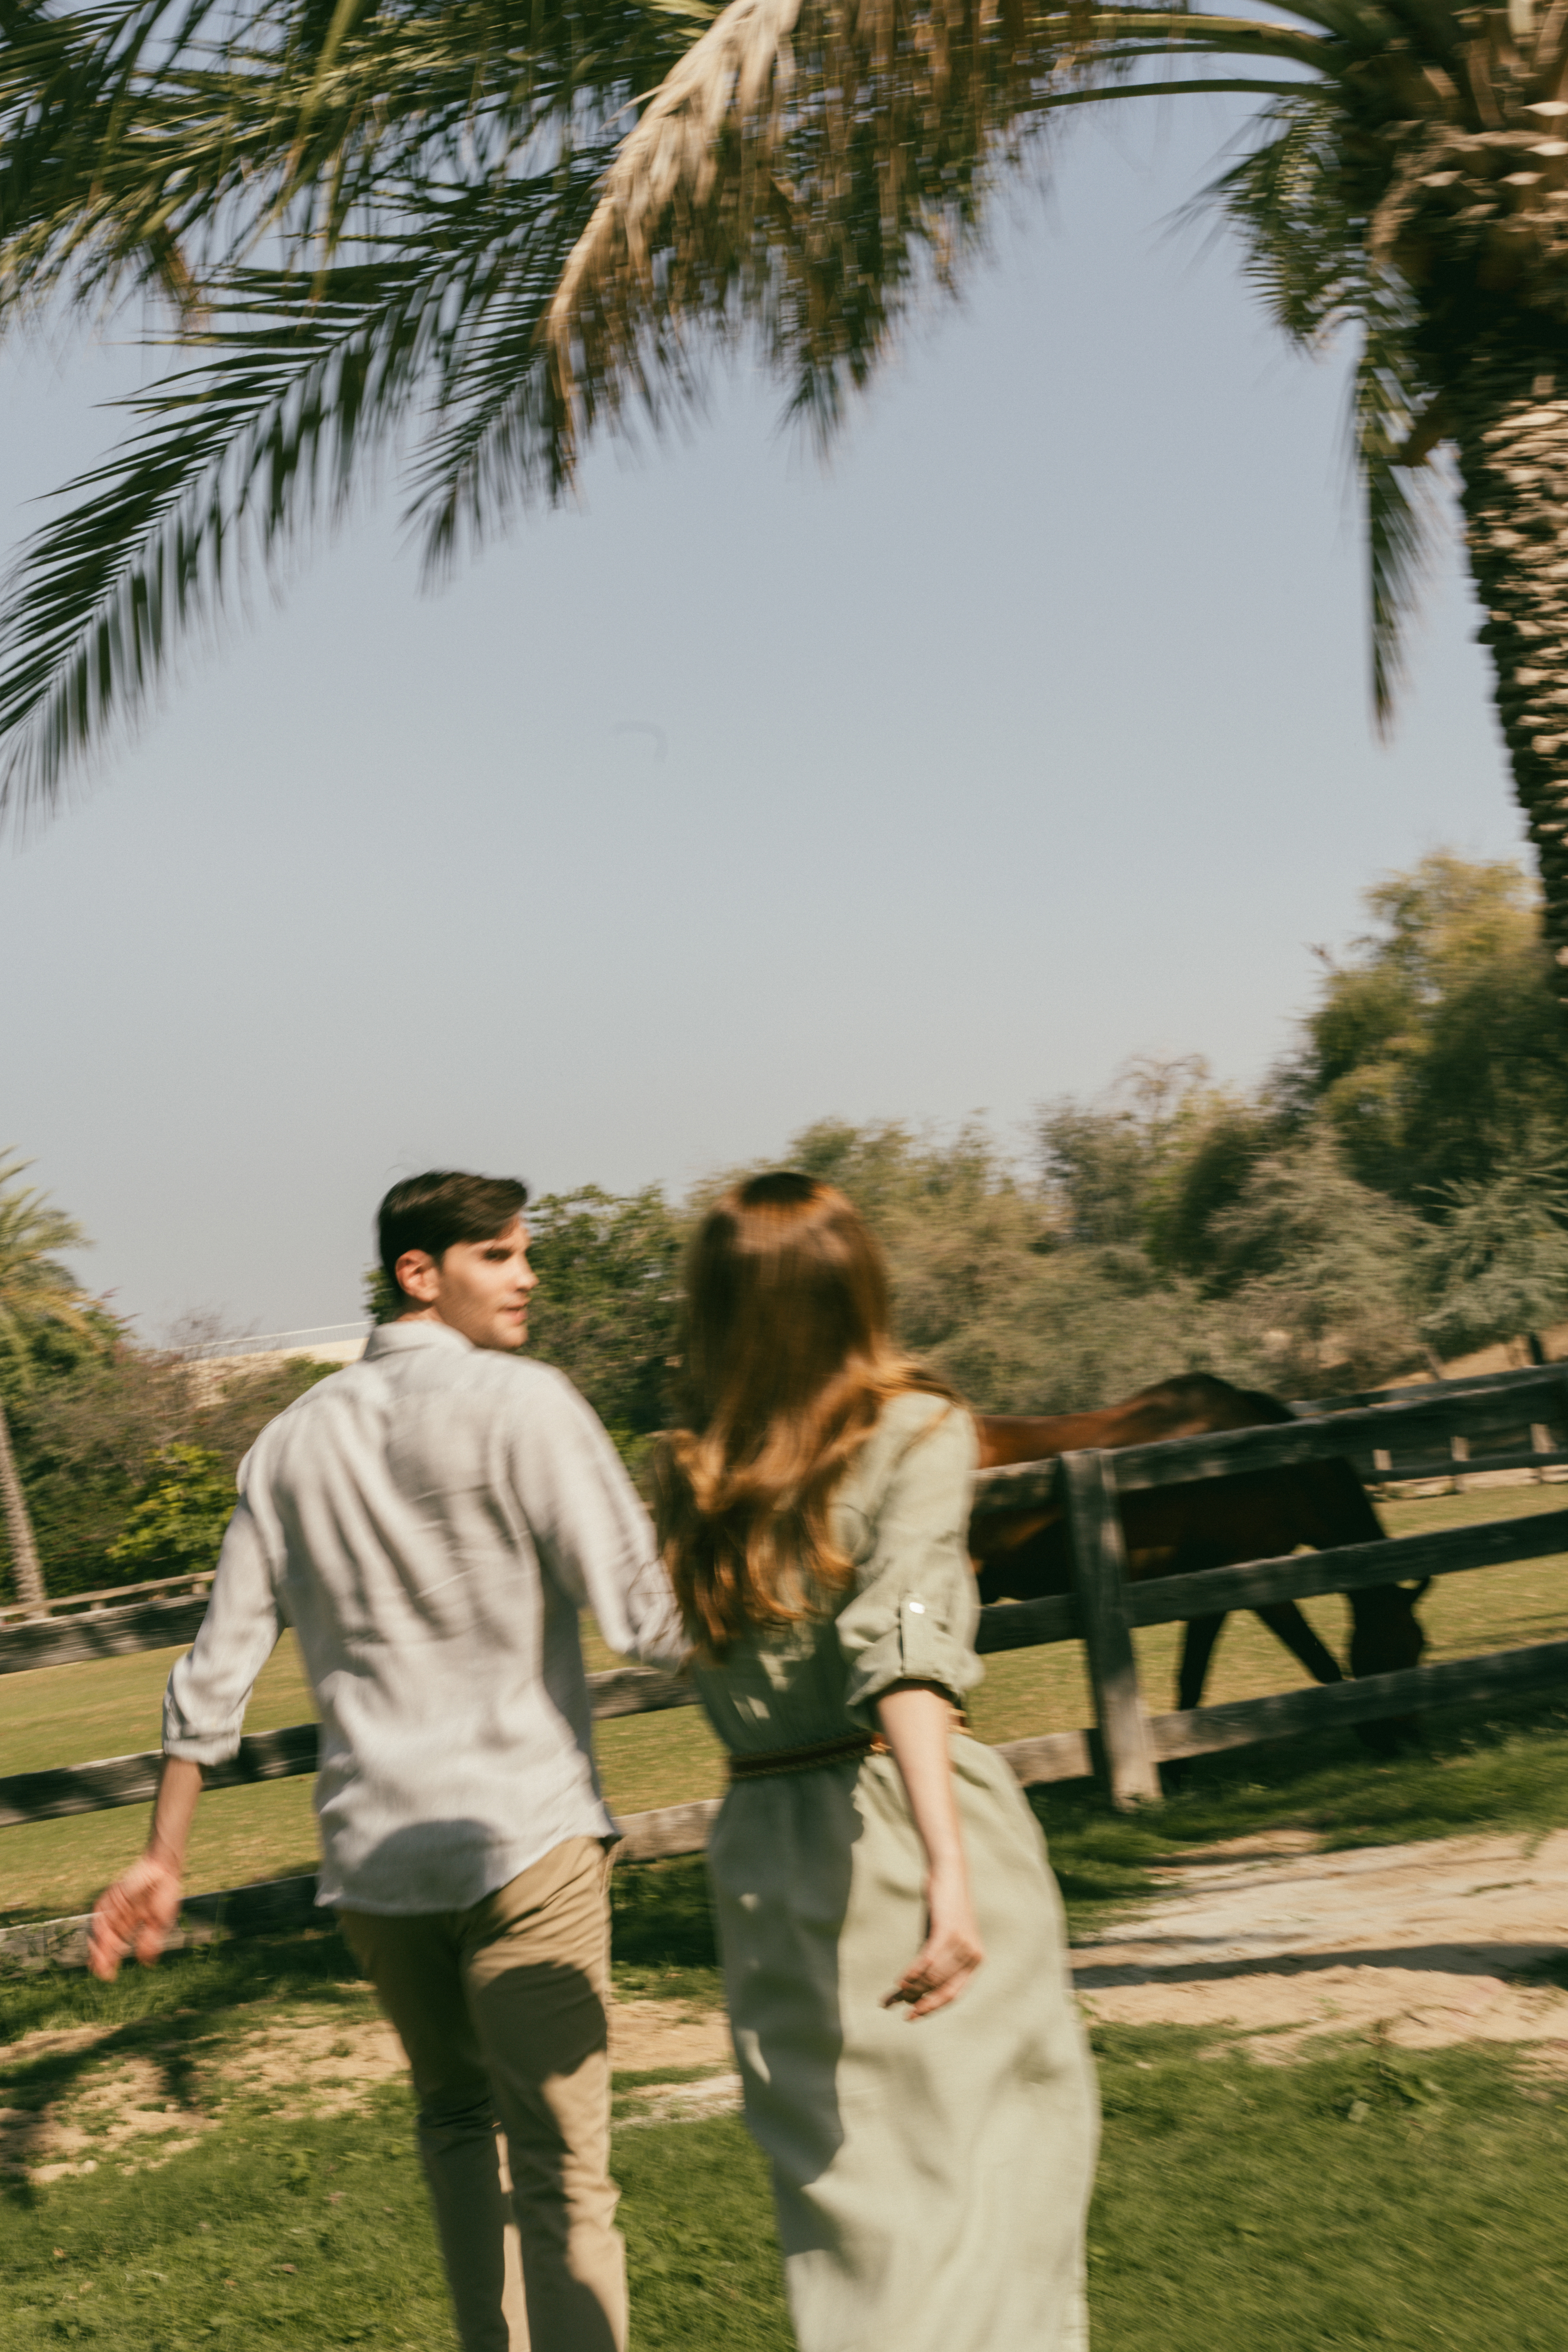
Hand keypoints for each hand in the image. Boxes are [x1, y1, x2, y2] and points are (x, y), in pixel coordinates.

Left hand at [89, 1853, 181, 1980]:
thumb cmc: (166, 1894)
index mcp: (132, 1923)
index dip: (110, 1961)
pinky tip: (102, 1938)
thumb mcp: (160, 1923)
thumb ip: (151, 1941)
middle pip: (105, 1940)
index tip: (110, 1976)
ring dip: (98, 1945)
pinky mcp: (111, 1896)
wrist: (165, 1868)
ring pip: (100, 1929)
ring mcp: (114, 1906)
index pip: (116, 1945)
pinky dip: (99, 1926)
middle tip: (100, 1971)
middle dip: (101, 1957)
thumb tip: (146, 1964)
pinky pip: (100, 1913)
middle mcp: (120, 1916)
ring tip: (100, 1960)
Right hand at [882, 1857, 983, 2021]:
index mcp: (976, 1961)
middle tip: (896, 2007)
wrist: (949, 1875)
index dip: (931, 2008)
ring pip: (932, 1974)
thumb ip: (935, 1965)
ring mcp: (962, 1942)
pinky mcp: (947, 1929)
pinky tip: (899, 1982)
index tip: (912, 2017)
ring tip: (892, 1995)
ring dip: (910, 1987)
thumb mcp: (944, 1941)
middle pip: (939, 1986)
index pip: (953, 1994)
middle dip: (917, 1999)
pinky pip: (928, 1958)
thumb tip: (913, 1992)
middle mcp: (972, 1955)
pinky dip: (913, 1972)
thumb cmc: (944, 1910)